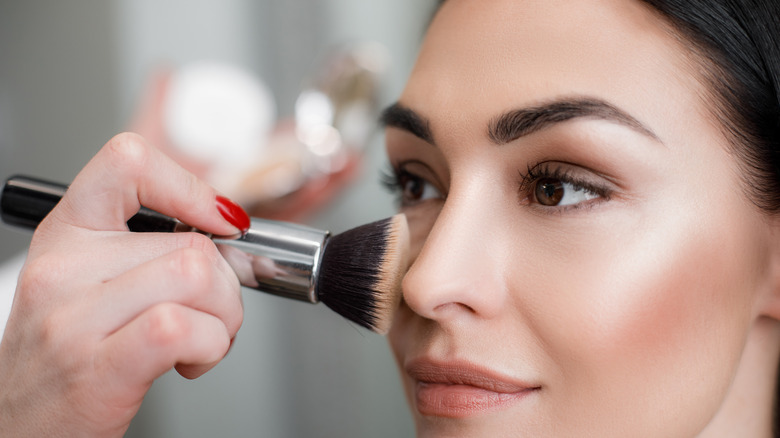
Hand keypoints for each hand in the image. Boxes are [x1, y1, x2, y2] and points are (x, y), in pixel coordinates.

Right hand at [0, 133, 244, 436]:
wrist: (24, 427)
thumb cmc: (71, 357)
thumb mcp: (94, 282)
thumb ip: (149, 248)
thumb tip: (225, 228)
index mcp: (67, 233)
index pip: (128, 161)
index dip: (191, 186)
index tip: (221, 221)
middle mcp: (64, 267)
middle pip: (192, 242)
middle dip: (227, 286)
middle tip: (210, 315)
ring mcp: (75, 317)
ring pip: (197, 276)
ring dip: (225, 317)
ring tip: (202, 339)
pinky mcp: (98, 367)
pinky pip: (185, 327)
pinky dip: (212, 345)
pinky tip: (191, 360)